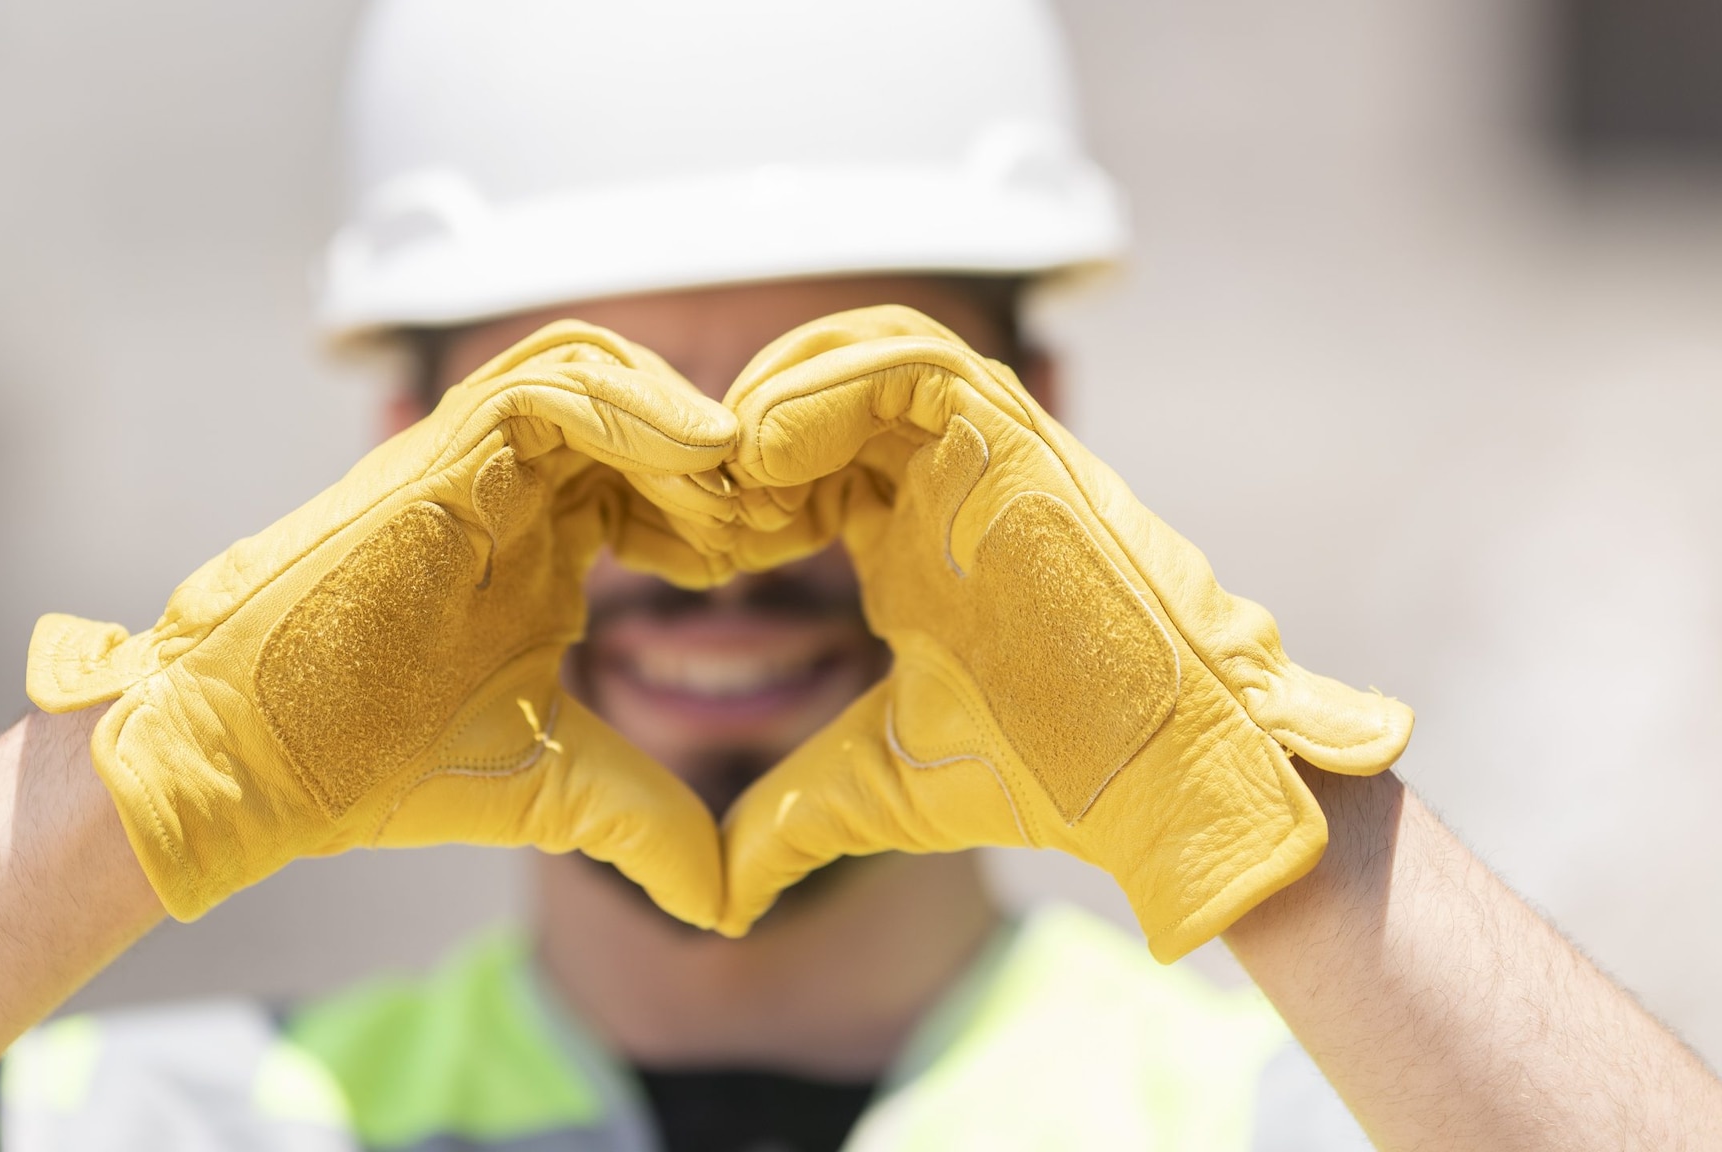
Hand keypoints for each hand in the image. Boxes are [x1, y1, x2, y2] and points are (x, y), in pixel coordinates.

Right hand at [26, 322, 737, 927]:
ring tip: (729, 501)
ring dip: (677, 423)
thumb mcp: (554, 785)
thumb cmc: (374, 763)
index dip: (720, 505)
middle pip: (637, 404)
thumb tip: (728, 902)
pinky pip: (547, 387)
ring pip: (594, 368)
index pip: (656, 477)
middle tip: (766, 524)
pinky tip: (694, 463)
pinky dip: (632, 409)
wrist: (248, 761)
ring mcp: (469, 463)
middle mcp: (510, 487)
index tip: (769, 559)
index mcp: (542, 543)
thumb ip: (645, 819)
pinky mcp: (436, 457)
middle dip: (713, 454)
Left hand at [715, 306, 1413, 958]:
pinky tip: (766, 454)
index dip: (732, 496)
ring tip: (725, 468)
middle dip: (742, 434)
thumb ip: (794, 814)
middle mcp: (947, 482)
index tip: (676, 558)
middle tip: (686, 504)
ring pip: (866, 353)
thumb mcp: (882, 782)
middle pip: (822, 392)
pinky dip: (828, 387)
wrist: (1164, 779)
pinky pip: (914, 366)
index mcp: (912, 540)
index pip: (802, 467)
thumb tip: (717, 899)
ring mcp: (987, 454)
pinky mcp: (1021, 442)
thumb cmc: (1047, 775)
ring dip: (779, 395)